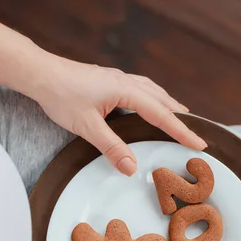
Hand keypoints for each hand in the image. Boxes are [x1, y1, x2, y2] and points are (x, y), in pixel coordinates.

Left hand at [30, 53, 206, 174]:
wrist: (40, 73)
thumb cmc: (62, 96)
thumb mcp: (88, 127)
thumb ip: (112, 147)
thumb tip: (133, 167)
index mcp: (126, 90)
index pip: (162, 114)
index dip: (182, 130)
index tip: (200, 142)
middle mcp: (127, 81)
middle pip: (163, 100)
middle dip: (181, 117)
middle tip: (197, 133)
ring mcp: (119, 78)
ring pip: (153, 91)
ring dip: (169, 105)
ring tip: (180, 118)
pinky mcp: (110, 79)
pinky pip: (142, 88)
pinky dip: (154, 98)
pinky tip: (149, 104)